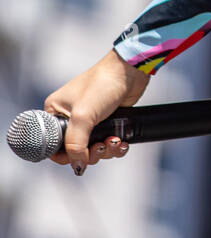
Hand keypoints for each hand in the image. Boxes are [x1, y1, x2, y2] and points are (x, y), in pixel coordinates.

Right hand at [44, 48, 150, 174]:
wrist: (130, 71)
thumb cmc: (102, 85)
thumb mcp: (83, 116)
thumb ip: (76, 144)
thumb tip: (78, 166)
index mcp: (56, 112)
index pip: (53, 145)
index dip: (67, 156)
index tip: (80, 157)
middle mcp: (70, 117)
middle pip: (76, 150)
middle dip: (92, 153)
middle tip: (102, 146)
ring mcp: (89, 120)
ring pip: (93, 149)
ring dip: (106, 150)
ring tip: (115, 141)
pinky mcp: (106, 121)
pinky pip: (107, 142)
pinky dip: (115, 146)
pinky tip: (122, 142)